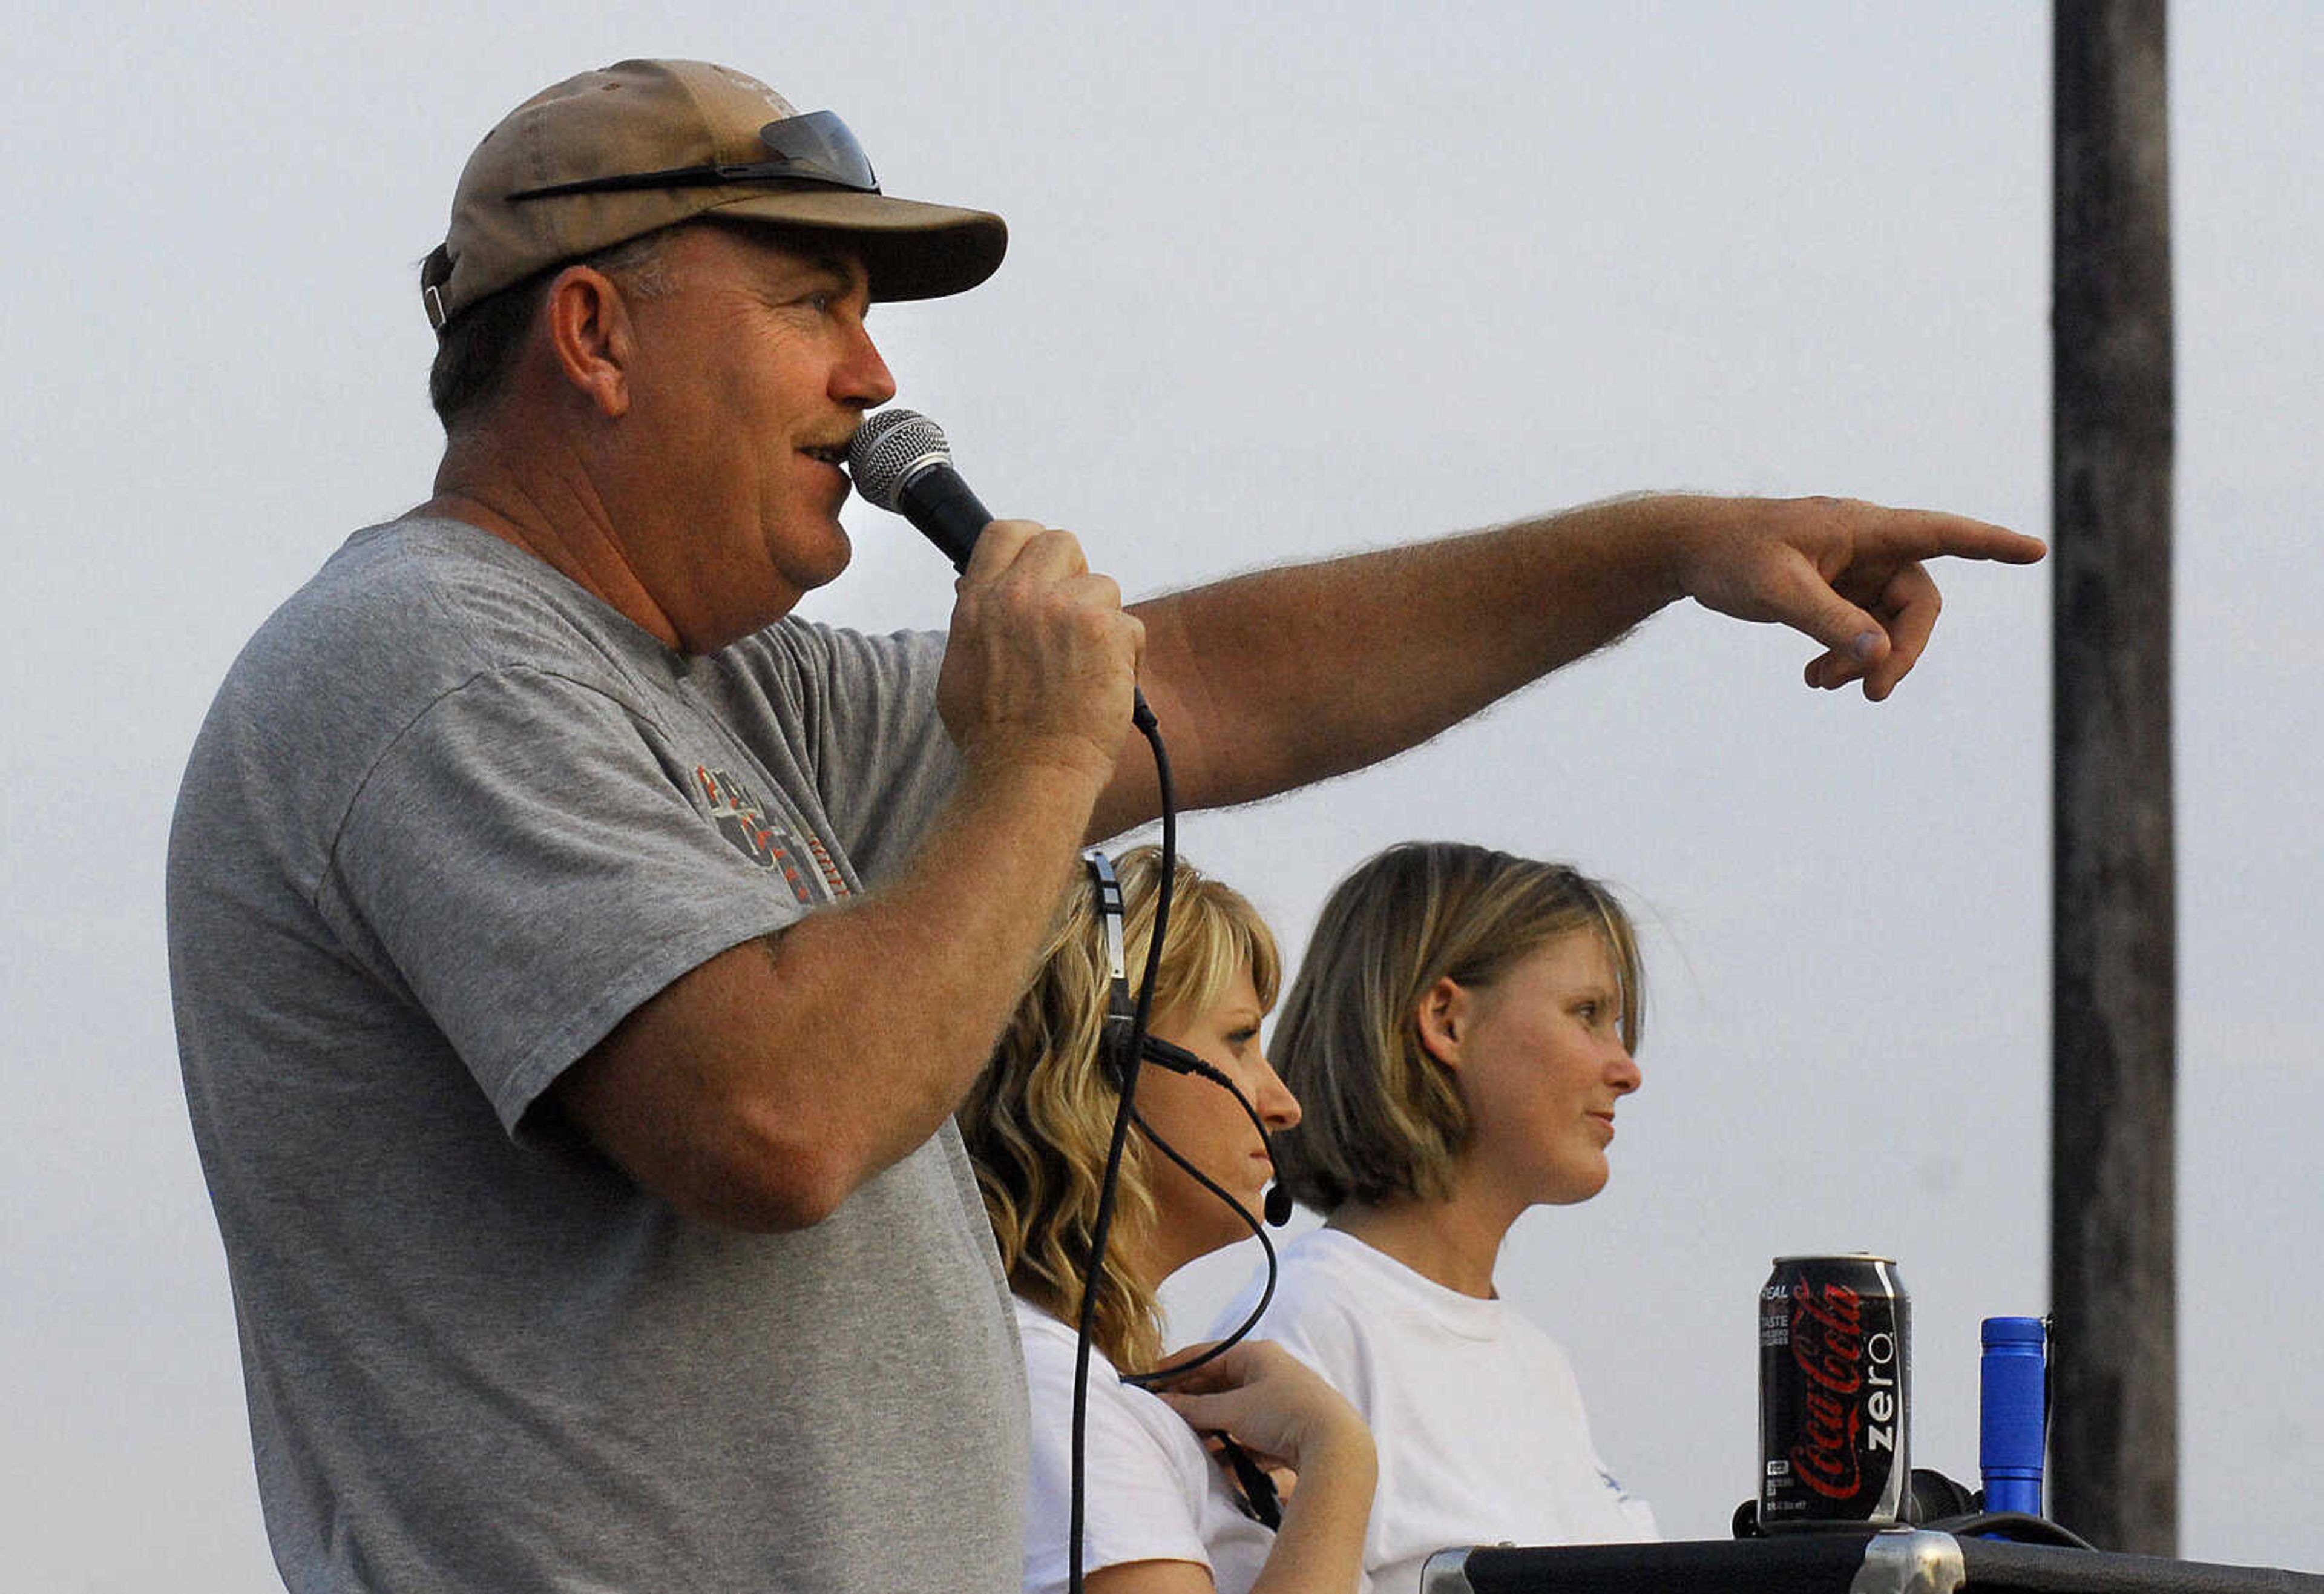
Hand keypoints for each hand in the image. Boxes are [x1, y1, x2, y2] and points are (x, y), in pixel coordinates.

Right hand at [936, 519, 1143, 786]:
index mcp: (980, 602)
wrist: (1028, 775)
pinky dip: (1125, 656)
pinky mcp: (1105, 630)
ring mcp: (1064, 609)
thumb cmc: (994, 739)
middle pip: (1061, 543)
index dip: (1029, 545)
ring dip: (1102, 622)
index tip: (1041, 570)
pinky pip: (1130, 625)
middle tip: (1073, 620)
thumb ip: (973, 624)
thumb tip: (977, 595)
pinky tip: (1105, 687)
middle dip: (1073, 576)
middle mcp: (1019, 596)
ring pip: (1102, 586)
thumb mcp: (959, 671)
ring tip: (1086, 668)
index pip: (1006, 533)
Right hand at [1147, 1339, 1371, 1477]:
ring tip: (1185, 1439)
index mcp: (1256, 1354)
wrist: (1335, 1446)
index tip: (1148, 1380)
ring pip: (1231, 1409)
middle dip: (1190, 1400)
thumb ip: (1195, 1408)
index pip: (1205, 1355)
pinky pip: (1247, 1431)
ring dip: (1209, 1425)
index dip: (1175, 1368)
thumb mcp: (1233, 1410)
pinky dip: (1230, 1442)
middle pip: (1217, 1383)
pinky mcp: (1284, 1427)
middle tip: (1162, 1414)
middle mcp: (1267, 1372)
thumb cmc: (1286, 1414)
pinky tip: (1214, 1458)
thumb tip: (1165, 1402)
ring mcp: (1277, 1400)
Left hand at [1669, 496, 2045, 700]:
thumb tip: (1881, 656)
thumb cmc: (1731, 556)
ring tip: (1820, 685)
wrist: (1689, 551)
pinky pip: (1861, 632)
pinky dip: (1846, 658)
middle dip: (1903, 650)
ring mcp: (1853, 571)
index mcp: (1863, 528)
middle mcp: (1867, 546)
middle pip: (1918, 603)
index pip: (1941, 533)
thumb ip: (1830, 622)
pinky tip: (1814, 680)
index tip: (2035, 550)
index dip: (1990, 544)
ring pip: (1888, 625)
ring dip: (1867, 660)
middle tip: (1873, 694)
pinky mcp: (1834, 592)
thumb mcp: (1778, 590)